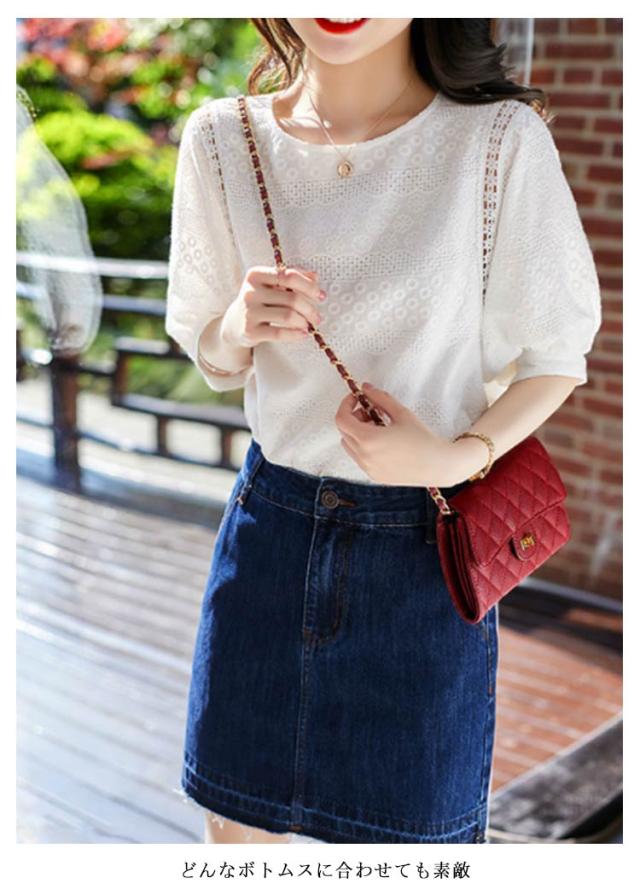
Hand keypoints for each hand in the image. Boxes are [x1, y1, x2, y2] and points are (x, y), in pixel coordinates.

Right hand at [219, 264, 325, 349]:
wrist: (234, 324)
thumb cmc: (259, 302)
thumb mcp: (270, 285)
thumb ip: (291, 279)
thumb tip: (315, 277)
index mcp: (256, 275)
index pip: (289, 276)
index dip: (309, 286)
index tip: (320, 295)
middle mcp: (250, 291)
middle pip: (291, 298)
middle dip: (310, 309)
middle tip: (317, 317)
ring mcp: (249, 312)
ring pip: (287, 316)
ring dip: (304, 322)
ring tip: (309, 325)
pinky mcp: (250, 331)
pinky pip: (279, 333)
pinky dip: (295, 334)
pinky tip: (303, 334)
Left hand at [334, 382, 475, 486]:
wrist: (437, 465)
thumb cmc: (422, 439)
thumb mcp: (401, 413)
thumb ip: (380, 398)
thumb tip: (366, 388)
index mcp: (368, 439)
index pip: (341, 419)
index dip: (346, 405)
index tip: (357, 398)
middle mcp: (364, 456)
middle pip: (343, 432)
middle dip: (353, 418)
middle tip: (371, 411)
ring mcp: (368, 468)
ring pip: (349, 446)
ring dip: (357, 433)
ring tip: (379, 427)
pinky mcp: (375, 476)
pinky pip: (359, 458)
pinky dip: (363, 447)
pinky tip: (383, 442)